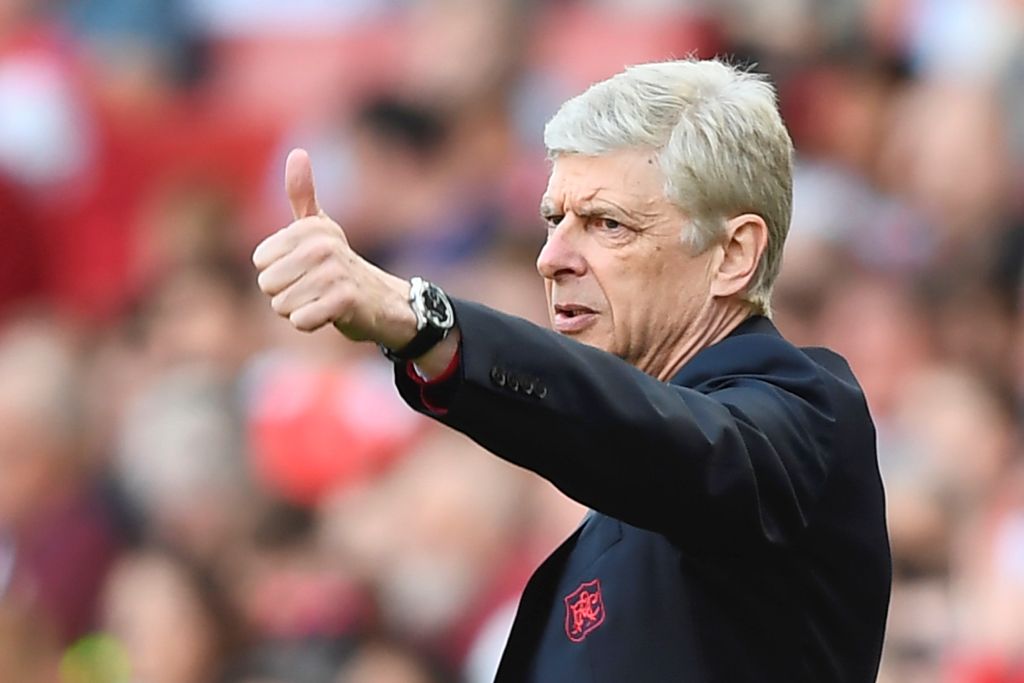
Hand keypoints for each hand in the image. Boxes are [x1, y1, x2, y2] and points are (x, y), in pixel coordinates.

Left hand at [252, 149, 414, 346]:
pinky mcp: (343, 301)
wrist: (381, 300)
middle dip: (286, 294)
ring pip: (281, 305)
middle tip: (314, 288)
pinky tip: (329, 314)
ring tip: (322, 299)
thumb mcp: (320, 228)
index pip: (260, 262)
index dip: (279, 271)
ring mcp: (334, 273)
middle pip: (268, 285)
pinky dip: (310, 323)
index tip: (304, 268)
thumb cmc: (339, 263)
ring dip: (299, 309)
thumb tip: (297, 152)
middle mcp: (322, 246)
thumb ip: (303, 194)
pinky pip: (300, 320)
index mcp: (310, 228)